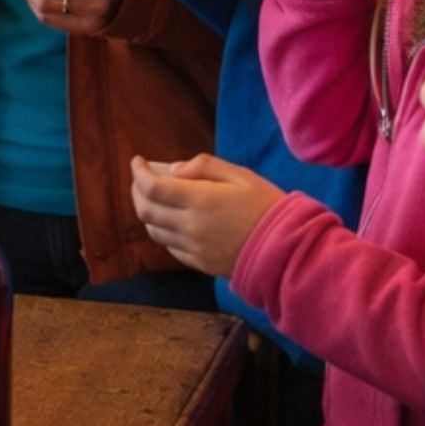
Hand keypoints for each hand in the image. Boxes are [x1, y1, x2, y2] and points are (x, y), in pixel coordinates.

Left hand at [127, 151, 283, 277]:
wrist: (287, 249)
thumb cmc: (266, 205)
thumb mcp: (240, 174)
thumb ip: (204, 166)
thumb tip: (172, 170)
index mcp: (200, 200)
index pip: (152, 188)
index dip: (139, 172)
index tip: (138, 161)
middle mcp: (191, 227)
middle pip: (146, 210)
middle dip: (137, 190)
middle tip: (142, 177)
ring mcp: (193, 248)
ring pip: (154, 230)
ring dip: (147, 211)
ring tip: (153, 197)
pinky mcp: (199, 264)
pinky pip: (169, 247)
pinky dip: (162, 230)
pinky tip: (170, 219)